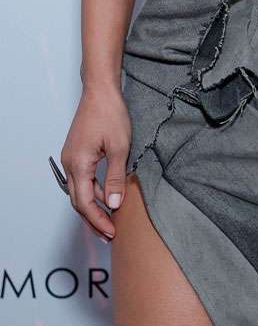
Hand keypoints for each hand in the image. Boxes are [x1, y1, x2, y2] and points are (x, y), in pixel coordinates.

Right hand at [59, 83, 131, 239]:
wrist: (100, 91)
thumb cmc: (110, 114)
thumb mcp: (119, 147)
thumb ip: (115, 178)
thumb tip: (114, 204)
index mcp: (78, 165)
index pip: (85, 203)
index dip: (98, 220)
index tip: (111, 232)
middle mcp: (70, 164)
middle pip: (78, 201)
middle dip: (93, 219)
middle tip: (109, 234)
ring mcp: (71, 158)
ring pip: (80, 191)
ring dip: (94, 206)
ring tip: (110, 219)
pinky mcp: (77, 153)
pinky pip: (82, 179)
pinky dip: (93, 191)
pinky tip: (107, 196)